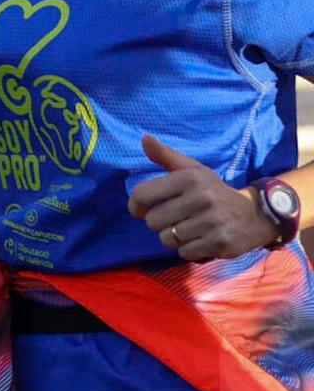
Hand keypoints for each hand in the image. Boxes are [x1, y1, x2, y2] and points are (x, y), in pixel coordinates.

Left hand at [128, 134, 274, 261]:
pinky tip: (202, 239)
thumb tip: (144, 138)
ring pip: (167, 239)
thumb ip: (166, 156)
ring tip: (191, 228)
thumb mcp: (193, 170)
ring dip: (174, 238)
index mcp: (189, 177)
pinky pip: (184, 253)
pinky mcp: (220, 242)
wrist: (255, 215)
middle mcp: (201, 197)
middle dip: (160, 223)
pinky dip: (189, 250)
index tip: (142, 209)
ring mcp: (212, 221)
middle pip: (152, 221)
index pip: (141, 195)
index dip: (136, 205)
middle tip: (177, 218)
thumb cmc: (214, 191)